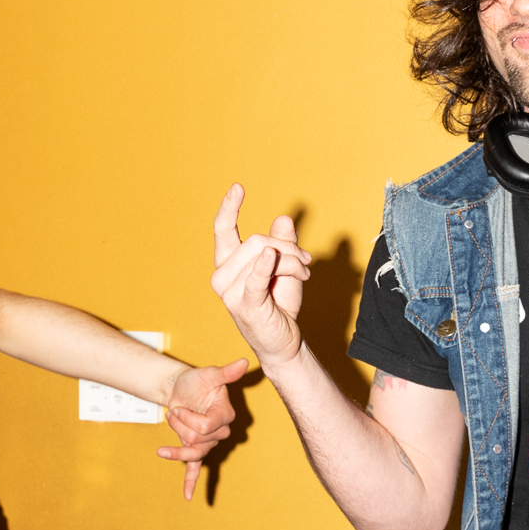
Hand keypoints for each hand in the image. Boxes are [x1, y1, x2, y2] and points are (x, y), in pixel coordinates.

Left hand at [158, 359, 250, 498]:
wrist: (180, 387)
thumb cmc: (196, 380)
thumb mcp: (209, 374)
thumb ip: (226, 372)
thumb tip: (243, 361)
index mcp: (224, 415)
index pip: (206, 427)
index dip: (188, 418)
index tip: (178, 407)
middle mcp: (219, 432)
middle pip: (196, 439)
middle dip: (180, 424)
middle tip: (175, 411)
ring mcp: (207, 442)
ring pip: (191, 452)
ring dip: (175, 439)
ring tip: (169, 424)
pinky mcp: (196, 448)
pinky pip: (195, 468)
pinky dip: (191, 482)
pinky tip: (189, 496)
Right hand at [211, 184, 312, 366]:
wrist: (284, 342)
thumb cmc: (279, 305)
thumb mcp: (284, 268)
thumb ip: (282, 244)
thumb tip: (284, 219)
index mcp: (227, 264)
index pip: (223, 230)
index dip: (229, 208)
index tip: (238, 187)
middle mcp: (222, 276)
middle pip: (257, 241)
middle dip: (287, 247)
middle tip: (306, 261)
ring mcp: (230, 292)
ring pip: (266, 255)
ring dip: (293, 262)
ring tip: (305, 272)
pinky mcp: (245, 305)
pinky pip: (256, 278)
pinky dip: (266, 266)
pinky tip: (271, 257)